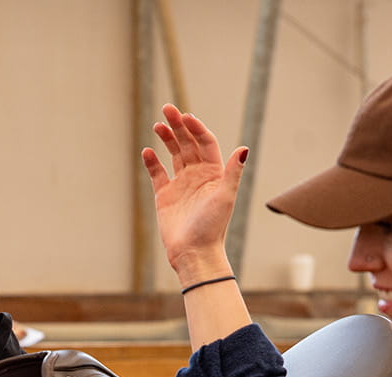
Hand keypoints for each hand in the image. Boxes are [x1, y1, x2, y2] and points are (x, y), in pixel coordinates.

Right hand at [141, 103, 247, 279]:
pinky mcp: (165, 195)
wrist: (194, 252)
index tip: (185, 116)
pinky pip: (157, 173)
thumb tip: (244, 149)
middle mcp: (198, 175)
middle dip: (178, 125)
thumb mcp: (225, 197)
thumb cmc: (213, 227)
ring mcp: (181, 184)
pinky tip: (148, 151)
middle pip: (188, 143)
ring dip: (166, 138)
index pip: (205, 142)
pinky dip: (152, 161)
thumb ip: (233, 172)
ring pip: (173, 154)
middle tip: (167, 108)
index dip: (196, 127)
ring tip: (158, 125)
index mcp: (214, 173)